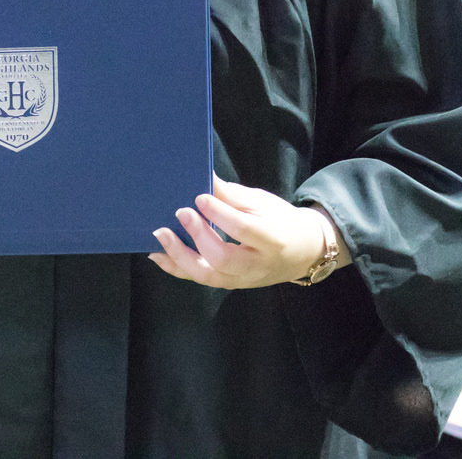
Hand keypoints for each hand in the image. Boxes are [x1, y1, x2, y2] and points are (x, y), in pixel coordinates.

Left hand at [148, 179, 349, 289]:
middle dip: (198, 236)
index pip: (243, 229)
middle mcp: (257, 264)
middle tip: (180, 213)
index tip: (200, 196)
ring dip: (180, 256)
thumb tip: (205, 177)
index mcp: (271, 239)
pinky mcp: (230, 284)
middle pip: (223, 258)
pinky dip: (177, 268)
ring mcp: (243, 280)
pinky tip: (158, 255)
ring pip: (208, 276)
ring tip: (161, 235)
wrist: (303, 252)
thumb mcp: (264, 203)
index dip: (220, 213)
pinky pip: (200, 280)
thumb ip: (233, 195)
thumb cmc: (281, 221)